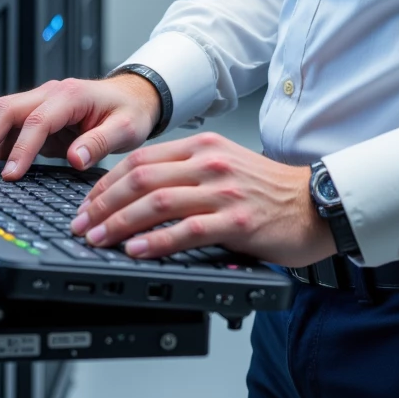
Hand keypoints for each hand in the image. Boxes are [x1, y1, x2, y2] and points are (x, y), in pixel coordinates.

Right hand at [0, 74, 161, 178]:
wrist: (133, 96)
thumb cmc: (130, 111)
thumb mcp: (126, 128)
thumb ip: (99, 143)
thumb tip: (75, 160)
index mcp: (71, 95)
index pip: (37, 120)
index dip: (20, 149)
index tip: (9, 175)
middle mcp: (50, 93)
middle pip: (6, 110)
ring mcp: (39, 102)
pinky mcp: (35, 114)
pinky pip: (5, 123)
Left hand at [67, 131, 336, 267]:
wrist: (317, 204)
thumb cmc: (270, 191)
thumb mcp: (225, 165)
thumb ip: (188, 173)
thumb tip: (140, 194)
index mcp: (204, 146)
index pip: (141, 158)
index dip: (106, 181)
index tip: (87, 203)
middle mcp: (210, 163)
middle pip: (141, 177)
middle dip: (103, 202)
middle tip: (82, 224)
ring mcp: (224, 191)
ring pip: (158, 202)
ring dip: (120, 222)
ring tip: (99, 239)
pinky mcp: (238, 219)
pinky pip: (187, 230)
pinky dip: (157, 241)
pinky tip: (137, 250)